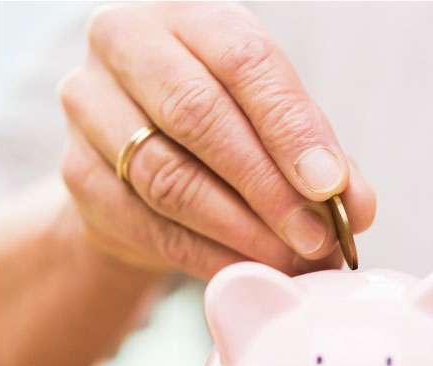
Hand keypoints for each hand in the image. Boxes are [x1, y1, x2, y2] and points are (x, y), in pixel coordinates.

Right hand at [57, 2, 375, 279]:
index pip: (243, 61)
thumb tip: (355, 207)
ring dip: (237, 229)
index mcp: (188, 18)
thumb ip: (317, 156)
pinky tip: (244, 272)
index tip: (331, 187)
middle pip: (197, 114)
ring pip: (167, 176)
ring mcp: (90, 108)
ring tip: (287, 260)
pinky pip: (146, 223)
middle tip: (313, 237)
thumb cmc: (219, 129)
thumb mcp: (271, 124)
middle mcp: (127, 46)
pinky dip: (204, 255)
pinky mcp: (77, 173)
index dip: (291, 128)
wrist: (134, 162)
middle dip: (265, 185)